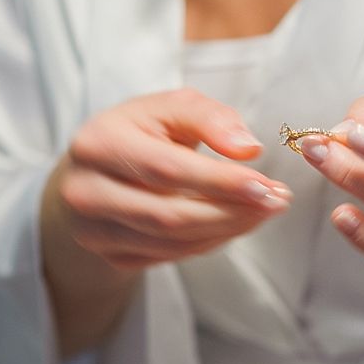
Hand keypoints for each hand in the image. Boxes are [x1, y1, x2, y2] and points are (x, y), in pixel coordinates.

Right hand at [51, 88, 291, 270]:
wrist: (96, 169)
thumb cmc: (142, 131)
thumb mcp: (171, 107)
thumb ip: (210, 118)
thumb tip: (248, 150)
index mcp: (98, 143)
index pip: (167, 169)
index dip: (220, 180)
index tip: (265, 184)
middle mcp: (86, 192)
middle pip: (171, 215)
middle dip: (232, 211)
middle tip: (277, 200)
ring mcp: (94, 231)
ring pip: (174, 241)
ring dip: (230, 228)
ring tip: (267, 209)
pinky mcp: (110, 256)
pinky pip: (173, 255)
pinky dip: (213, 240)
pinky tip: (238, 221)